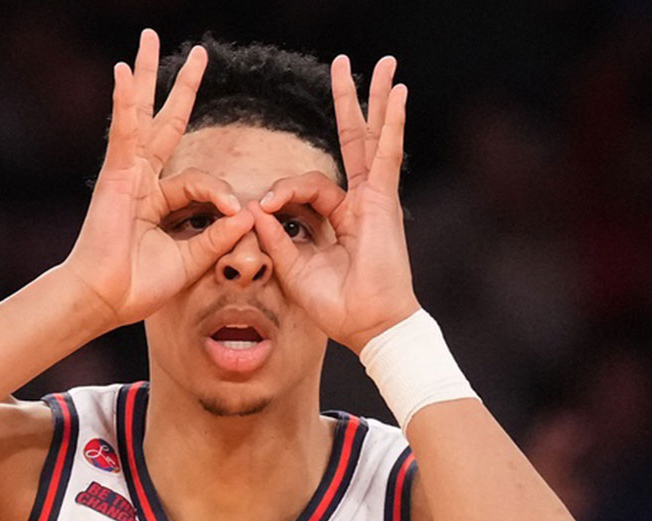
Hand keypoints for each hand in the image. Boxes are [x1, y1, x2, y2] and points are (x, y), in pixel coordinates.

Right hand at [64, 29, 254, 326]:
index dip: (223, 194)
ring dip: (147, 74)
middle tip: (198, 53)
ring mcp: (127, 173)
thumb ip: (218, 235)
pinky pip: (123, 131)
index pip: (201, 181)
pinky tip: (124, 71)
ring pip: (141, 115)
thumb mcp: (191, 258)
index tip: (239, 214)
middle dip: (180, 88)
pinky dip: (124, 101)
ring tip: (148, 38)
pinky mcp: (115, 175)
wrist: (107, 299)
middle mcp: (142, 179)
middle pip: (164, 122)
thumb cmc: (140, 286)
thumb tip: (249, 214)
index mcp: (159, 200)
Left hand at [252, 55, 419, 352]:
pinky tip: (398, 92)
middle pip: (351, 142)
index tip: (261, 210)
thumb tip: (254, 211)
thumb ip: (276, 239)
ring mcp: (373, 198)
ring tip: (385, 64)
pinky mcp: (382, 201)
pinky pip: (385, 155)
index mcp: (338, 219)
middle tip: (343, 65)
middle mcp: (358, 202)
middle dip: (349, 104)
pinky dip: (391, 124)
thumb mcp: (294, 269)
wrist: (368, 325)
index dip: (280, 192)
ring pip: (370, 139)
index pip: (305, 188)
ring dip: (375, 100)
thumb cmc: (337, 306)